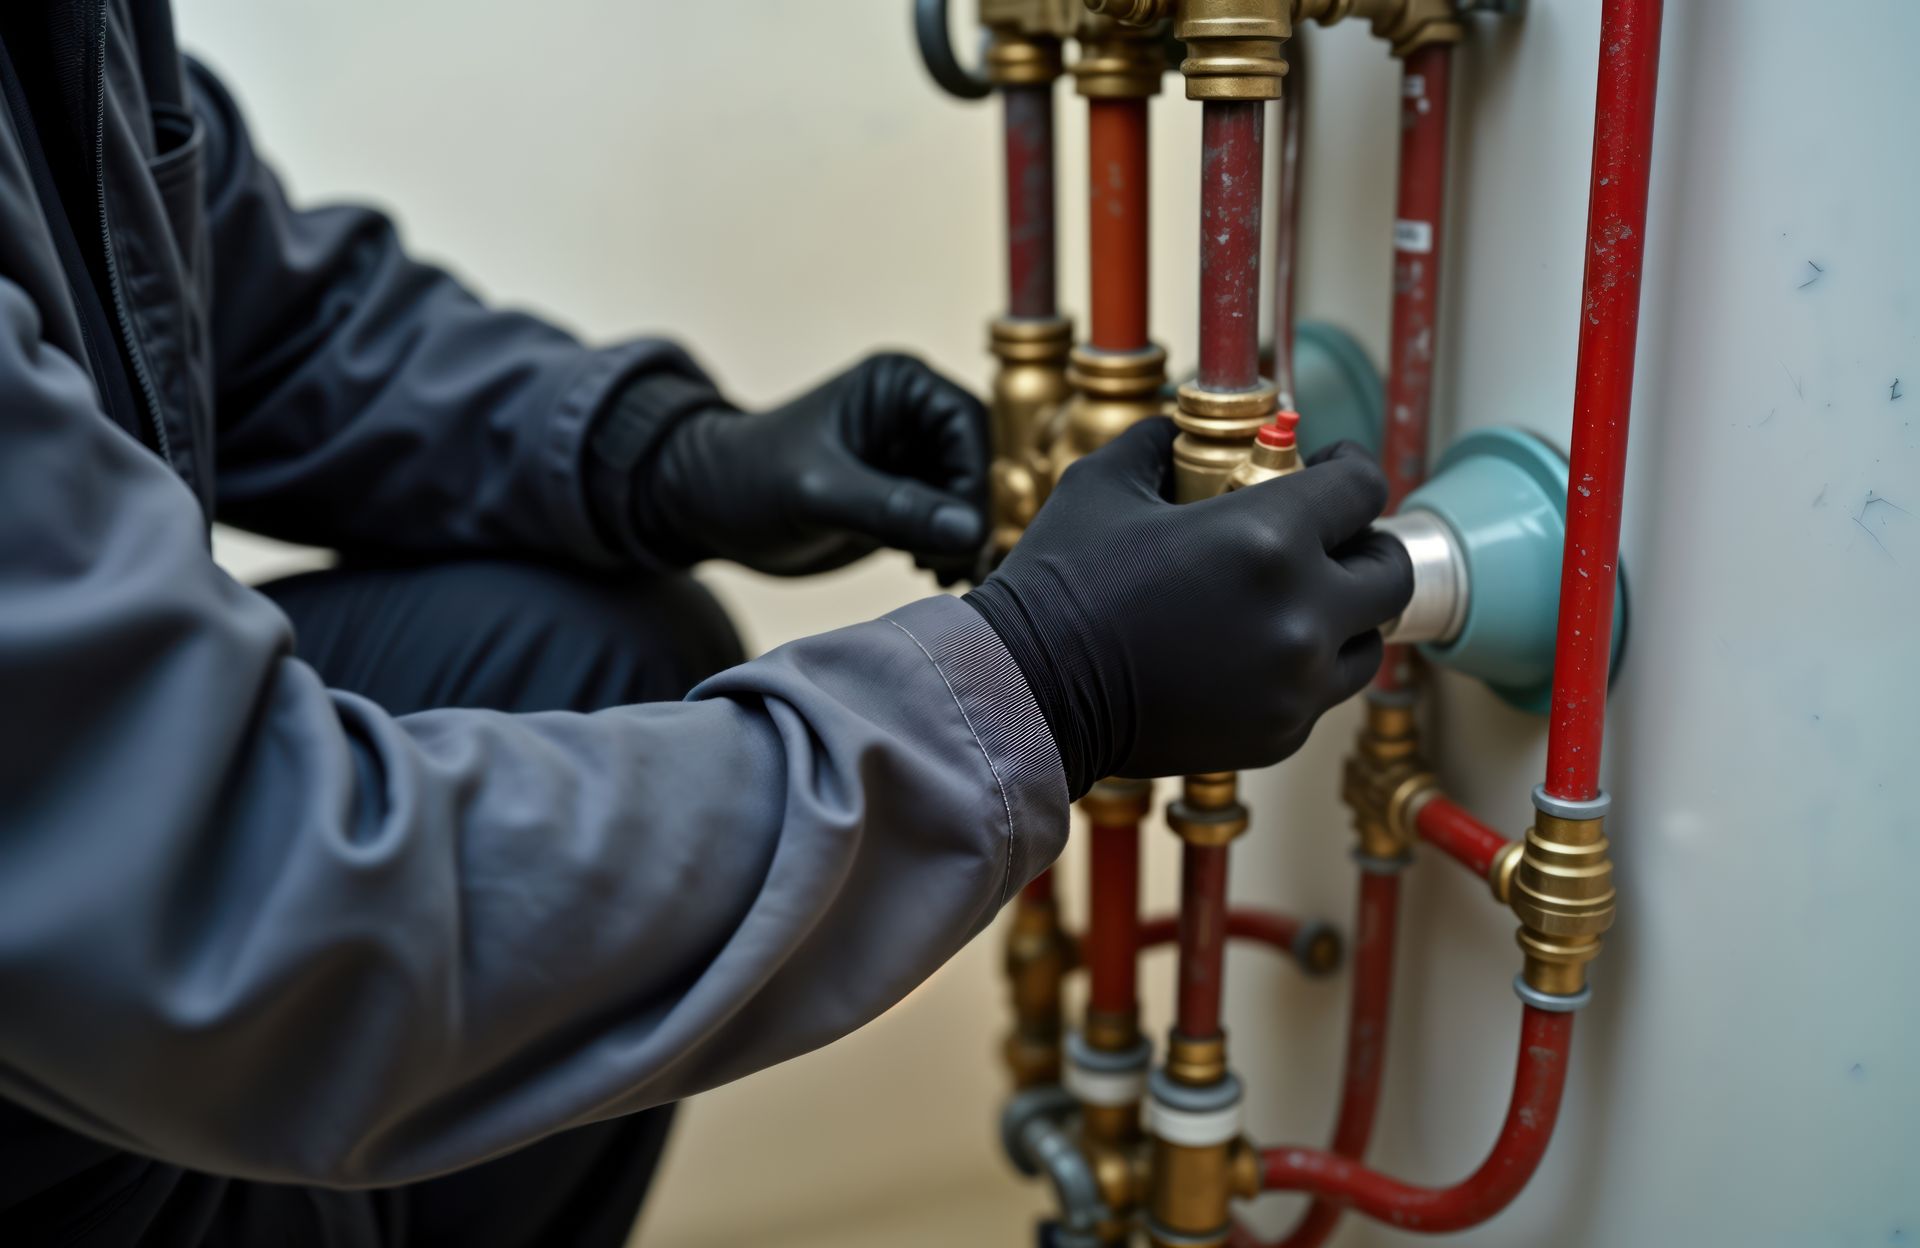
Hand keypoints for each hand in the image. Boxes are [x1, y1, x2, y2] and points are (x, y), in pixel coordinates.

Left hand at [639, 353, 988, 578]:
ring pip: (969, 500)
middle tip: (954, 564)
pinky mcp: (904, 500)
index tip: (962, 534)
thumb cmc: (748, 480)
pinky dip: (948, 553)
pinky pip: (948, 526)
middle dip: (972, 517)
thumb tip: (971, 532)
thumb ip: (894, 509)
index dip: (975, 481)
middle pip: (980, 465)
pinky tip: (928, 573)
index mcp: (900, 387)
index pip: (970, 427)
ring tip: (937, 572)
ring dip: (964, 541)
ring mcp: (911, 460)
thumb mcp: (820, 493)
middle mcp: (913, 417)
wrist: (705, 510)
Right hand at [964, 418, 1411, 798]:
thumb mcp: (1104, 484)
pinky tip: (1257, 647)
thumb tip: (1189, 430)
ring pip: (1370, 639)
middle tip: (1331, 537)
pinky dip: (1306, 666)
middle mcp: (1299, 614)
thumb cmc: (1061, 586)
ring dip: (1347, 612)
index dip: (1351, 468)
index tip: (1331, 467)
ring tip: (1301, 599)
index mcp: (1267, 539)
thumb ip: (1163, 443)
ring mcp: (1296, 683)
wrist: (1031, 694)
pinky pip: (1323, 690)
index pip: (1363, 488)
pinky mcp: (1280, 734)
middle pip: (1389, 571)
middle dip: (1364, 544)